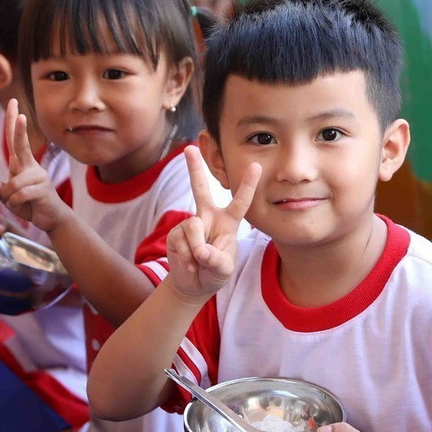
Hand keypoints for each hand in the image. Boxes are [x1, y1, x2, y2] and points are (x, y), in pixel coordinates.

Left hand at [0, 99, 68, 232]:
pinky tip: (24, 206)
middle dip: (19, 130)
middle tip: (20, 115)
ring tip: (17, 203)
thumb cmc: (30, 204)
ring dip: (9, 198)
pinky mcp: (43, 189)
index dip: (12, 121)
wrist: (51, 219)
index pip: (14, 139)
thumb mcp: (8, 198)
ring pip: (13, 184)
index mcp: (21, 164)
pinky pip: (19, 195)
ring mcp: (39, 177)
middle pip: (21, 145)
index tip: (13, 102)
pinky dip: (15, 204)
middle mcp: (31, 167)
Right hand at [166, 146, 258, 299]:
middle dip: (194, 168)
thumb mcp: (224, 269)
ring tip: (199, 263)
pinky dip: (186, 258)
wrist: (194, 284)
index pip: (240, 201)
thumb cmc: (215, 272)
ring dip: (196, 251)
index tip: (256, 166)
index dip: (248, 185)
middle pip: (200, 188)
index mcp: (228, 222)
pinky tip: (189, 266)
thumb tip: (200, 250)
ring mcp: (190, 224)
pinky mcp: (175, 234)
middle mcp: (208, 217)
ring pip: (193, 228)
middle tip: (189, 147)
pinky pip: (181, 241)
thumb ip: (216, 260)